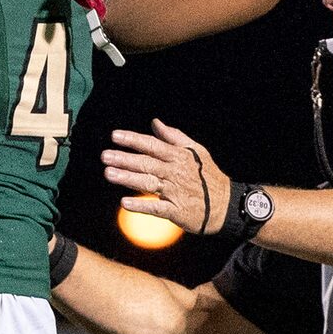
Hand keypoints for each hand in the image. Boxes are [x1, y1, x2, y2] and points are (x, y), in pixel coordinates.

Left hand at [102, 120, 233, 234]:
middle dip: (124, 158)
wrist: (227, 205)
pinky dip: (141, 205)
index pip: (152, 145)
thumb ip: (174, 137)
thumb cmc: (209, 177)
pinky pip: (156, 208)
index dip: (133, 140)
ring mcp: (176, 192)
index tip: (114, 136)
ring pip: (148, 183)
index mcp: (179, 157)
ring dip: (127, 178)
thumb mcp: (196, 151)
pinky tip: (124, 203)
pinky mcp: (177, 211)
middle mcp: (175, 172)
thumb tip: (155, 122)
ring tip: (108, 174)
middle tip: (105, 156)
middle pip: (146, 163)